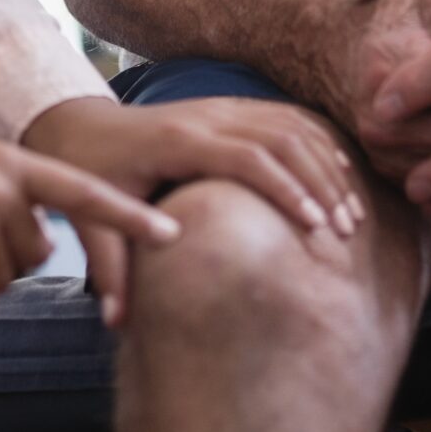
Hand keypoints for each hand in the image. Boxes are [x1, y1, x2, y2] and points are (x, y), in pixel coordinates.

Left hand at [19, 94, 360, 327]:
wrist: (79, 126)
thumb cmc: (88, 174)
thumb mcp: (90, 219)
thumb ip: (108, 270)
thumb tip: (118, 325)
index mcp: (177, 140)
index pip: (246, 157)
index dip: (286, 189)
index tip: (315, 227)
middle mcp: (204, 116)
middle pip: (280, 138)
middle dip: (319, 182)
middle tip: (346, 229)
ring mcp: (218, 107)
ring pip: (289, 124)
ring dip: (326, 164)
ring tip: (351, 212)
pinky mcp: (227, 108)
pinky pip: (283, 116)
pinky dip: (317, 142)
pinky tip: (339, 174)